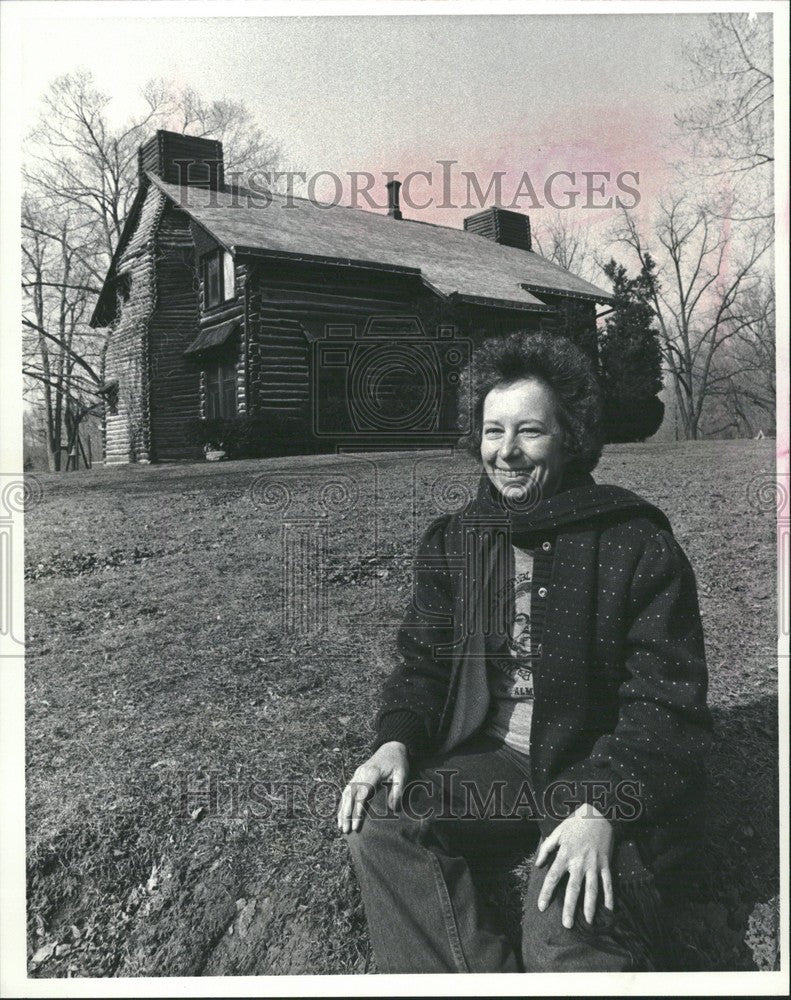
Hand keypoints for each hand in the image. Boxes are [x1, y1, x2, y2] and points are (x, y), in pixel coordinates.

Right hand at [337, 741, 408, 833]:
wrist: (391, 746)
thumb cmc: (398, 762)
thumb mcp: (402, 774)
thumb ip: (398, 790)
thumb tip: (393, 808)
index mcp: (372, 773)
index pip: (361, 795)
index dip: (357, 811)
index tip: (356, 825)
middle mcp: (361, 773)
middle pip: (350, 795)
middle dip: (346, 814)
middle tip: (345, 830)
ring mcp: (357, 774)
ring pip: (345, 793)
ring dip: (342, 809)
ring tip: (340, 825)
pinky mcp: (357, 775)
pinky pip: (347, 790)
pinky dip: (343, 803)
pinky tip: (340, 814)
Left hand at [535, 803, 614, 928]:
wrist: (599, 813)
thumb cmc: (576, 822)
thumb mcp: (557, 831)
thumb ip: (546, 848)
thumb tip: (538, 864)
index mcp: (565, 854)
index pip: (553, 877)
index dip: (546, 893)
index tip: (542, 907)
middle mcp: (579, 862)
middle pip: (573, 888)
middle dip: (569, 908)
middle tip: (566, 925)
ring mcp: (594, 864)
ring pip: (592, 889)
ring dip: (590, 906)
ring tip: (588, 922)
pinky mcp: (606, 863)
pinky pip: (608, 882)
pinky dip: (609, 896)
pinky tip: (609, 910)